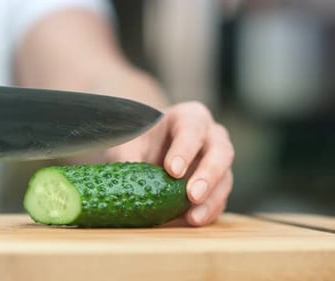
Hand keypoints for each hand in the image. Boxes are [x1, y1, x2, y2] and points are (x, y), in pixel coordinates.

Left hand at [105, 101, 234, 225]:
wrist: (146, 149)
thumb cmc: (138, 140)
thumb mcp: (128, 143)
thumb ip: (128, 158)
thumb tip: (127, 185)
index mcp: (189, 117)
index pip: (192, 129)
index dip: (185, 150)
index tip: (172, 170)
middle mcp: (211, 136)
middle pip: (221, 152)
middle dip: (208, 175)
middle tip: (192, 195)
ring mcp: (218, 162)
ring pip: (226, 178)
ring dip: (211, 200)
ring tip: (193, 218)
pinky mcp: (217, 185)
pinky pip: (219, 199)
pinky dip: (208, 212)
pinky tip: (193, 222)